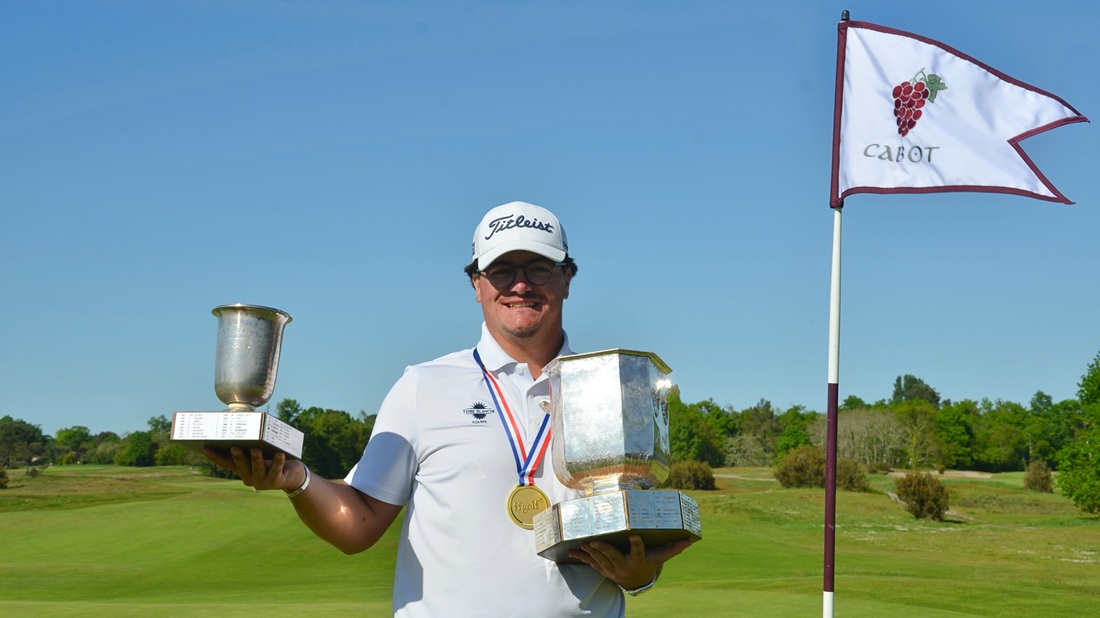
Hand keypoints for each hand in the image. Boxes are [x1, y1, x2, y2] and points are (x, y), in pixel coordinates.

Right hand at [203, 446, 304, 492]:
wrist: (293, 477)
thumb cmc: (273, 460)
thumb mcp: (261, 453)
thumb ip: (251, 445)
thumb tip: (244, 422)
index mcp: (242, 470)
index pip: (227, 463)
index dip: (216, 457)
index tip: (206, 447)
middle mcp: (249, 478)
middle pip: (241, 466)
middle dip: (238, 457)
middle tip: (234, 447)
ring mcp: (263, 481)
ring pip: (258, 469)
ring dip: (256, 459)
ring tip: (256, 449)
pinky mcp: (276, 481)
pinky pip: (276, 470)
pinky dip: (278, 462)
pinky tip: (279, 454)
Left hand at [569, 535, 693, 590]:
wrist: (636, 582)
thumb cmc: (649, 564)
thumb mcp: (660, 558)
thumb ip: (672, 549)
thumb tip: (690, 541)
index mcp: (638, 560)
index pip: (639, 551)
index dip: (637, 544)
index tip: (634, 535)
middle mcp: (624, 566)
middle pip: (613, 557)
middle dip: (604, 549)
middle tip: (595, 541)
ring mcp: (612, 570)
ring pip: (600, 560)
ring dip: (591, 553)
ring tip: (584, 545)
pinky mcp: (604, 570)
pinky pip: (591, 564)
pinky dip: (581, 558)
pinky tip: (571, 552)